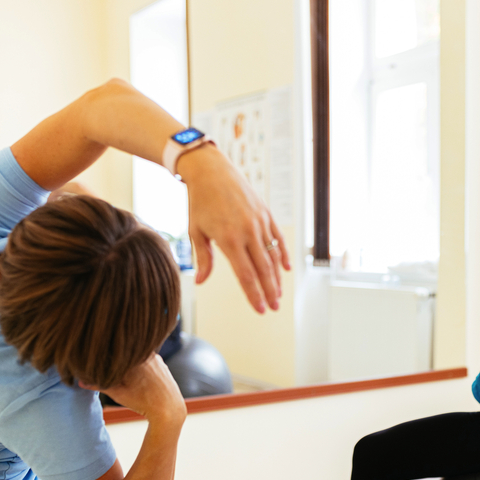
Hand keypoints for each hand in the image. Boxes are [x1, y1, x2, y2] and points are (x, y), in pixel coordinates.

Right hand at [93, 354, 185, 424]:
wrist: (169, 409)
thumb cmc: (143, 402)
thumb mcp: (118, 394)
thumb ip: (99, 385)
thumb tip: (81, 382)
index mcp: (134, 358)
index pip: (113, 353)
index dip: (103, 359)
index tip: (97, 365)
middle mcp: (146, 354)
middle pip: (125, 354)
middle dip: (116, 361)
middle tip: (115, 377)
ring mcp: (155, 357)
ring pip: (136, 357)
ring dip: (128, 364)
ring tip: (127, 379)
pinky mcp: (161, 363)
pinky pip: (145, 360)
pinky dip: (139, 366)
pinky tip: (138, 379)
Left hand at [178, 145, 291, 313]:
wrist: (211, 170)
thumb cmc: (199, 201)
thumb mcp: (196, 231)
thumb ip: (203, 258)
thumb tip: (202, 281)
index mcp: (229, 239)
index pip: (246, 275)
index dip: (254, 294)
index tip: (260, 309)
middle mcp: (248, 232)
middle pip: (263, 269)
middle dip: (269, 291)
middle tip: (273, 307)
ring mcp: (259, 222)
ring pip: (272, 256)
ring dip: (276, 277)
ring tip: (277, 294)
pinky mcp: (266, 213)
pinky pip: (278, 239)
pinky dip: (282, 254)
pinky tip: (283, 269)